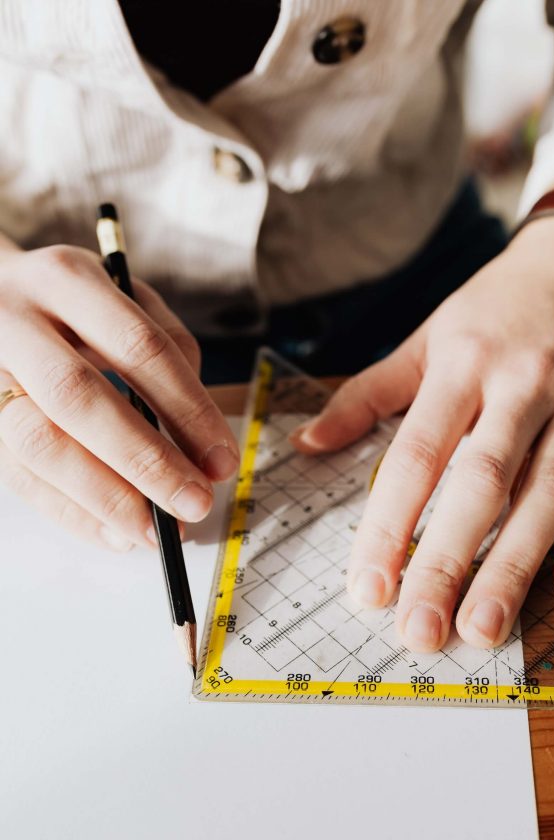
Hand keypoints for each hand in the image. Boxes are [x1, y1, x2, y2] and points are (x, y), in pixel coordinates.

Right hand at [0, 245, 238, 549]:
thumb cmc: (73, 306)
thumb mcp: (125, 299)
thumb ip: (169, 350)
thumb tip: (197, 440)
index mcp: (66, 281)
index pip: (138, 347)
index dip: (188, 409)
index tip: (222, 460)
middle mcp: (16, 323)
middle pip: (80, 398)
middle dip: (146, 461)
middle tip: (194, 502)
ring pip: (39, 444)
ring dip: (104, 498)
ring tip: (154, 532)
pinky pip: (18, 478)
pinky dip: (72, 514)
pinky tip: (115, 533)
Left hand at [291, 218, 553, 650]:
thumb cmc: (500, 305)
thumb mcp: (428, 335)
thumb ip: (368, 394)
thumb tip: (308, 442)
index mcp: (463, 364)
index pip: (419, 455)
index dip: (390, 525)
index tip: (369, 587)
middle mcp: (523, 385)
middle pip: (482, 483)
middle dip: (449, 561)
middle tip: (421, 629)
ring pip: (550, 491)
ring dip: (517, 564)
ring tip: (485, 625)